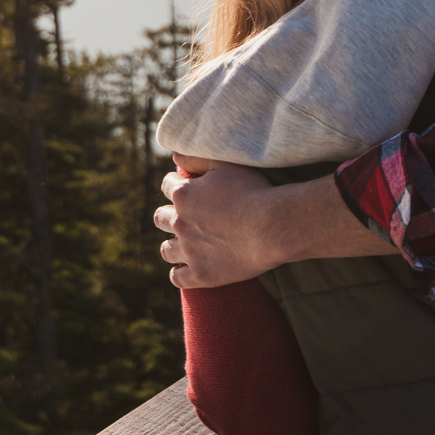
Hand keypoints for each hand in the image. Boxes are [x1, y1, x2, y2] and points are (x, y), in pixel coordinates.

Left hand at [156, 155, 283, 288]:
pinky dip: (180, 273)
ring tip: (187, 244)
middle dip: (171, 216)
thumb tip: (175, 157)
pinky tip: (188, 269)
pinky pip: (177, 278)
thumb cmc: (254, 192)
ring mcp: (189, 252)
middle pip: (160, 219)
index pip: (167, 186)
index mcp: (183, 195)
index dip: (179, 186)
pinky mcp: (201, 275)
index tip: (191, 190)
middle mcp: (180, 223)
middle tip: (189, 218)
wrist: (274, 227)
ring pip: (166, 250)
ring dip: (173, 245)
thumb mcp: (226, 164)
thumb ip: (196, 157)